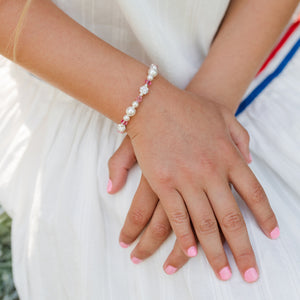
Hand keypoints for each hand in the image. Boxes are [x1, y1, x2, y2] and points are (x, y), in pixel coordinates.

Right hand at [123, 83, 277, 282]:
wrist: (154, 102)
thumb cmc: (189, 107)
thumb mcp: (224, 115)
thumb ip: (241, 138)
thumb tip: (249, 159)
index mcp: (229, 156)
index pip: (254, 193)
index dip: (265, 217)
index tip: (271, 237)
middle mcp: (212, 171)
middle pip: (232, 218)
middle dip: (243, 249)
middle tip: (250, 273)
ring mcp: (187, 179)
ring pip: (205, 223)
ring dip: (214, 252)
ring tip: (223, 273)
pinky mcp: (163, 182)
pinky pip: (177, 216)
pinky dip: (185, 237)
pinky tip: (190, 253)